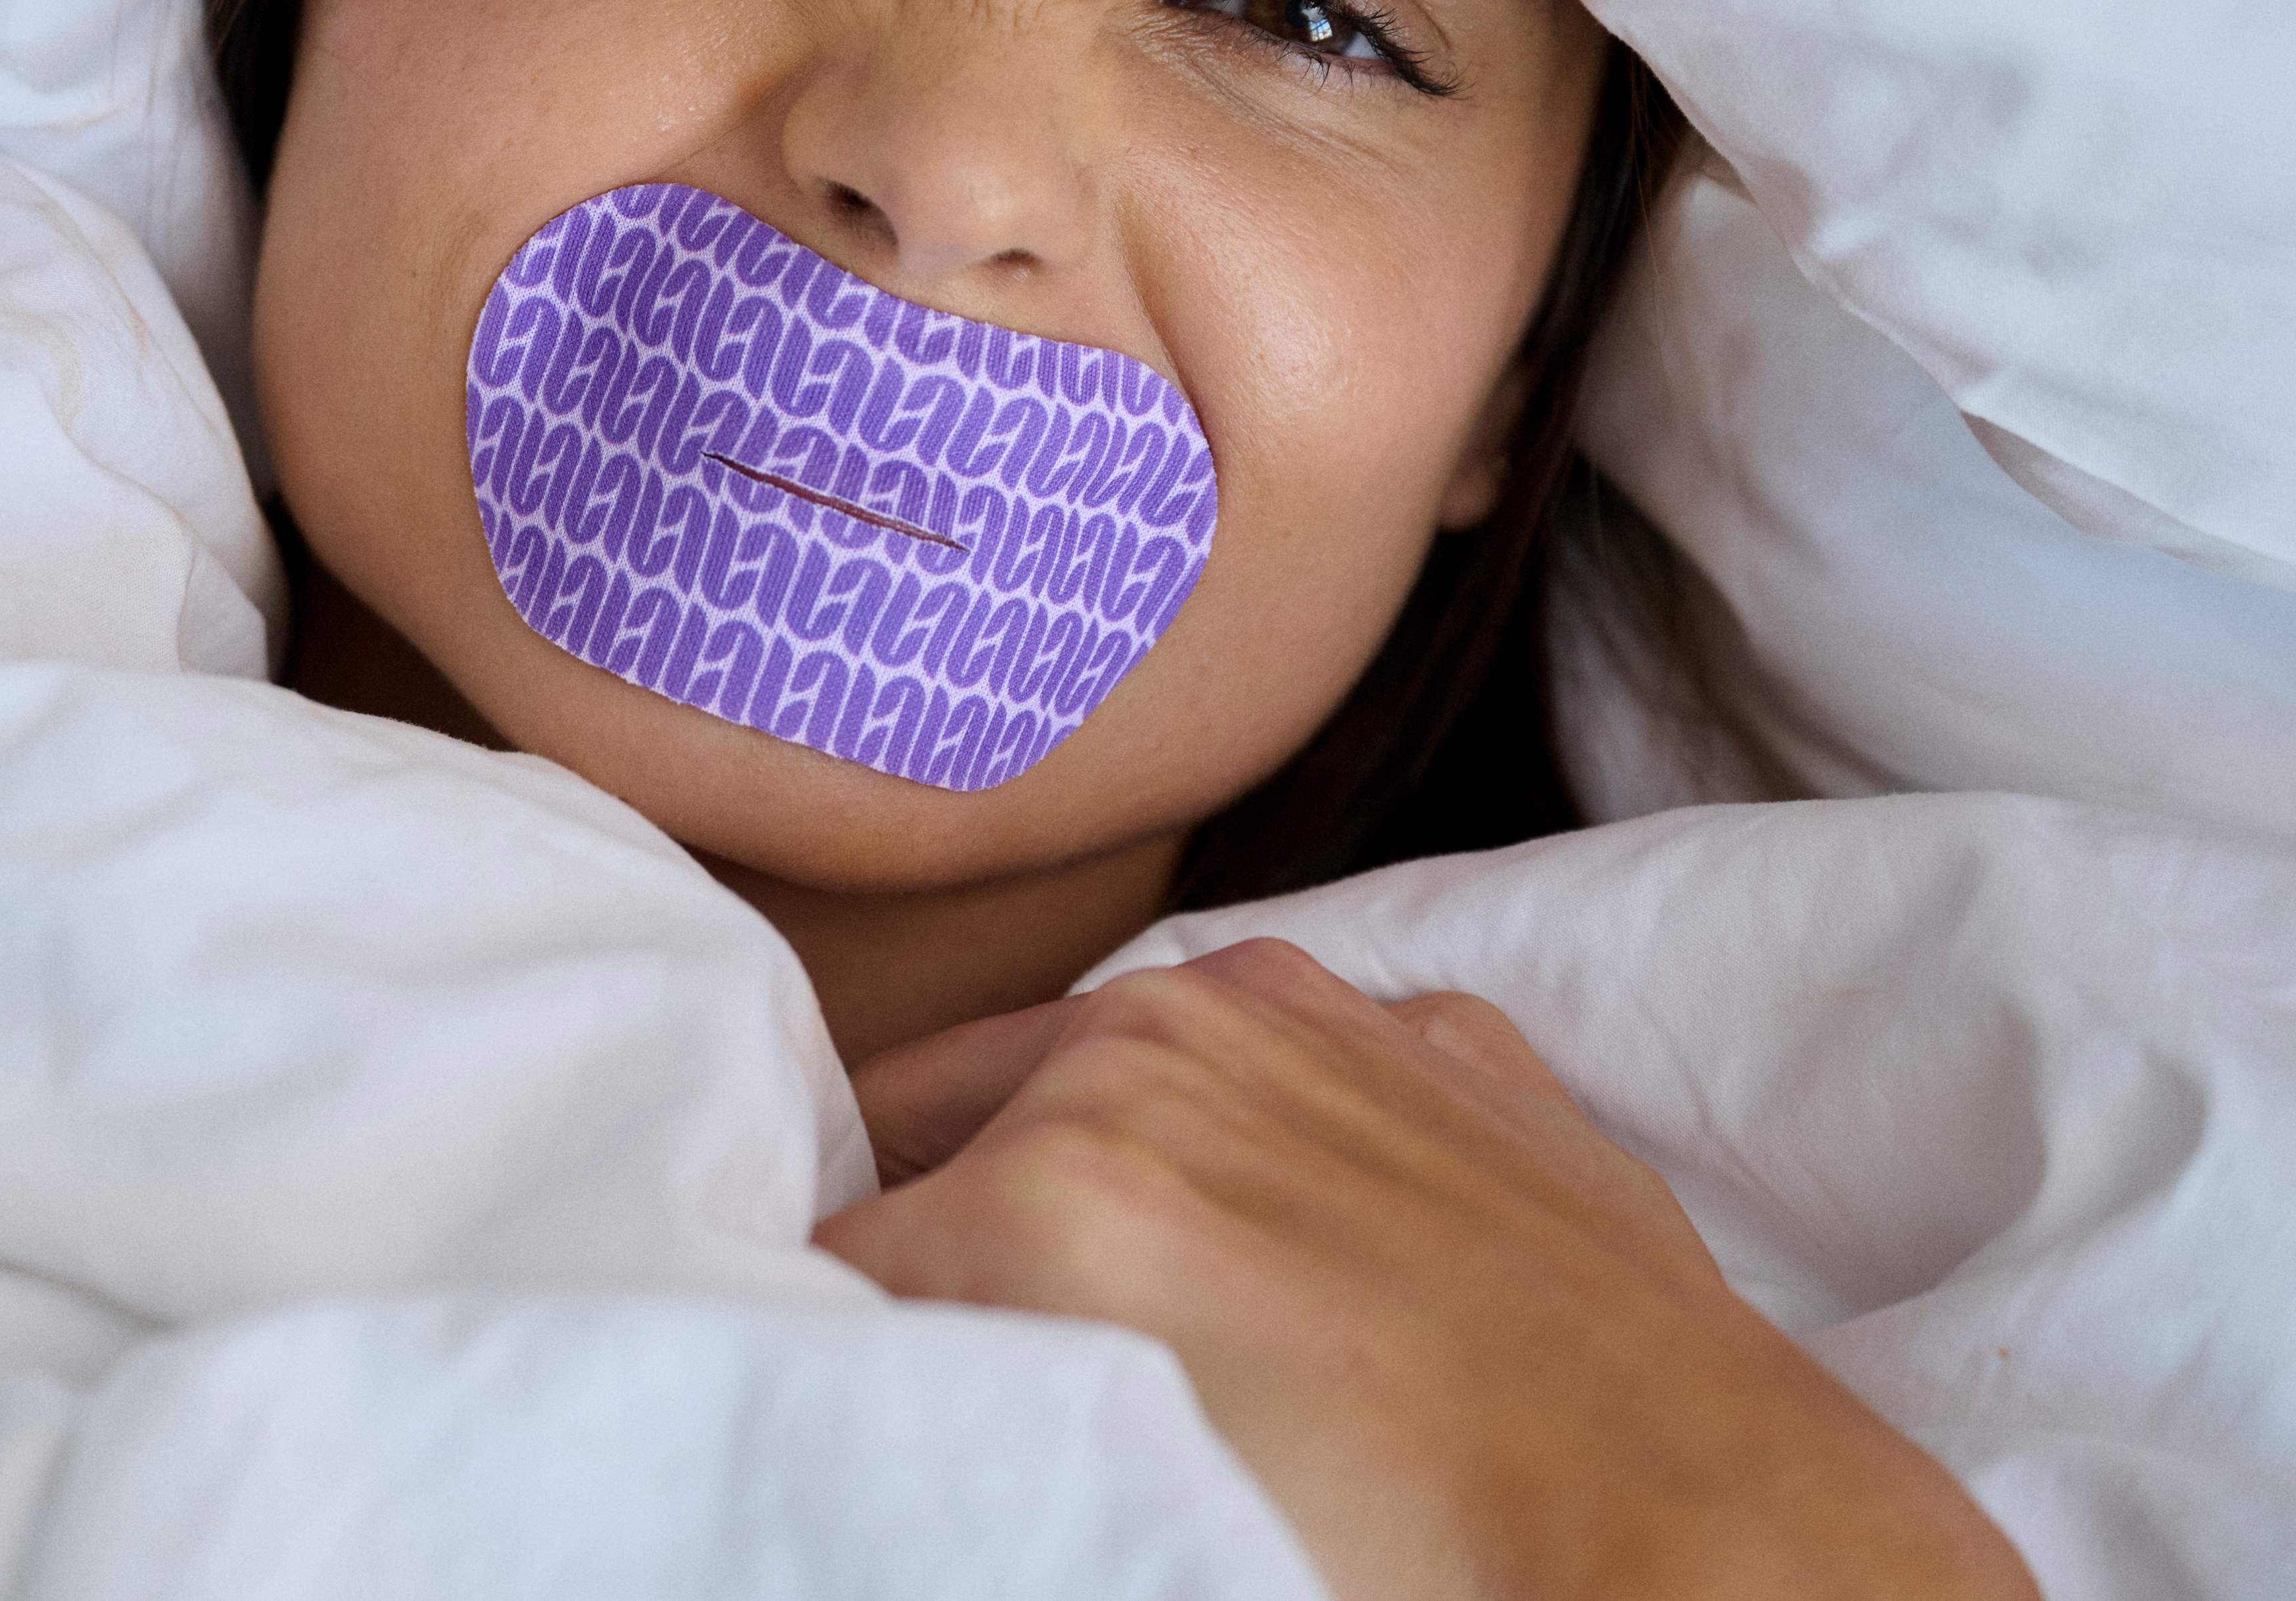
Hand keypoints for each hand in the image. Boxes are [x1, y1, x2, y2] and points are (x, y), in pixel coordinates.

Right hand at [817, 940, 2036, 1600]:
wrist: (1709, 1542)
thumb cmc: (1411, 1559)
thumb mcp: (1125, 1474)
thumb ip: (988, 1371)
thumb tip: (907, 1359)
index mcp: (1060, 1175)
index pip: (856, 1250)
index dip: (855, 1328)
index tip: (885, 1381)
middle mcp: (1167, 1045)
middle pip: (950, 1118)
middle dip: (946, 1217)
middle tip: (1000, 1338)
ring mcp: (1320, 1017)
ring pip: (1113, 1058)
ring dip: (1092, 1150)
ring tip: (1155, 1294)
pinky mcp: (1443, 1034)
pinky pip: (1287, 1056)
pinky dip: (1267, 1128)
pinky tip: (1312, 1248)